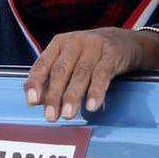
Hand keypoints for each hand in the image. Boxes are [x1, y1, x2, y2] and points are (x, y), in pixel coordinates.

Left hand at [23, 28, 158, 121]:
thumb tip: (38, 101)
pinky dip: (96, 91)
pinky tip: (91, 106)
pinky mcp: (112, 54)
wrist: (126, 41)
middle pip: (61, 71)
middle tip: (50, 116)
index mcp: (59, 43)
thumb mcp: (71, 59)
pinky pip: (102, 74)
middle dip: (54, 95)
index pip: (43, 64)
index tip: (32, 101)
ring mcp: (94, 47)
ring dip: (73, 96)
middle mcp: (74, 43)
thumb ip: (55, 77)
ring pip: (80, 74)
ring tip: (68, 115)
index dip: (36, 82)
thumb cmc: (91, 55)